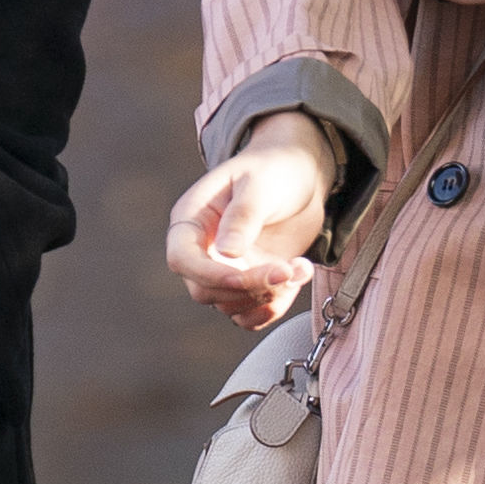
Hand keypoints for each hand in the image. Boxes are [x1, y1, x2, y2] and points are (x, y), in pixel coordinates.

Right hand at [165, 112, 332, 331]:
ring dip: (268, 296)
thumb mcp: (260, 185)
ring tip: (300, 266)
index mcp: (192, 219)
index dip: (209, 275)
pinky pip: (252, 314)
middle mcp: (202, 250)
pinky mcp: (249, 283)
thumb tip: (225, 253)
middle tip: (287, 270)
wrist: (302, 174)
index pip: (182, 259)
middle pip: (205, 291)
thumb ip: (243, 217)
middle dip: (248, 288)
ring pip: (230, 307)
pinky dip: (276, 306)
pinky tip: (298, 276)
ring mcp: (226, 270)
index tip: (246, 275)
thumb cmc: (274, 169)